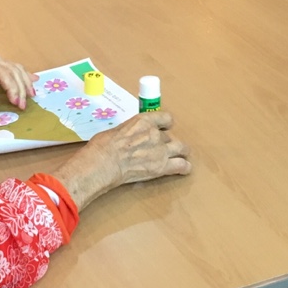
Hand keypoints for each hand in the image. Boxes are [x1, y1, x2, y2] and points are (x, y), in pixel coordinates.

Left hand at [0, 50, 35, 108]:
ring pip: (16, 67)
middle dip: (21, 88)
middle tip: (23, 105)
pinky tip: (33, 79)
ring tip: (31, 95)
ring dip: (25, 81)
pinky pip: (12, 66)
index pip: (4, 74)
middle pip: (13, 71)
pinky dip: (23, 73)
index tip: (16, 103)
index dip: (12, 89)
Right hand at [54, 111, 190, 209]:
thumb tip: (126, 139)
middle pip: (170, 137)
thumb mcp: (116, 131)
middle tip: (161, 149)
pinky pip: (181, 165)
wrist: (104, 163)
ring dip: (180, 152)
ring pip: (181, 148)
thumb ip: (128, 133)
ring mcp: (161, 150)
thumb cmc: (103, 146)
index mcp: (144, 121)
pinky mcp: (162, 167)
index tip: (164, 128)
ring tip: (180, 157)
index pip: (165, 118)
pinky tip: (184, 169)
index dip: (166, 124)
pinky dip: (184, 167)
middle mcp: (155, 134)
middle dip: (167, 143)